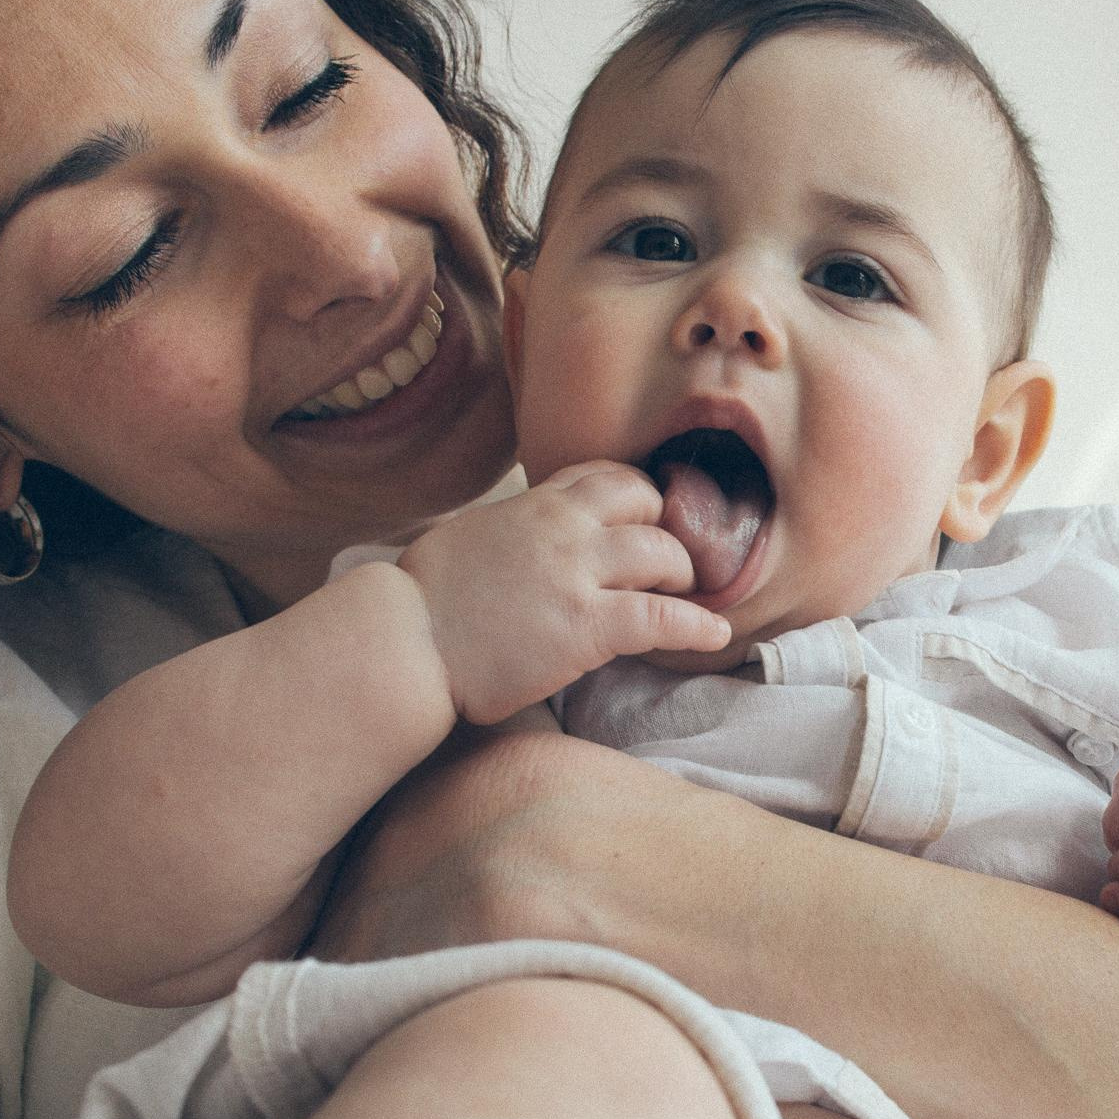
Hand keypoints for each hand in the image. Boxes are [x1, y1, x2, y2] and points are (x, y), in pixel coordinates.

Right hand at [395, 462, 731, 724]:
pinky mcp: (586, 625)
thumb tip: (518, 539)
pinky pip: (662, 618)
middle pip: (644, 504)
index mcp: (531, 505)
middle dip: (667, 529)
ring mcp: (577, 574)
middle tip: (671, 562)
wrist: (403, 642)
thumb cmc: (421, 603)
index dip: (635, 497)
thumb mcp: (467, 538)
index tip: (646, 519)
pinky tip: (715, 635)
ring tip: (686, 595)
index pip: (602, 476)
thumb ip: (508, 531)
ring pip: (661, 553)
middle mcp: (561, 528)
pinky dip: (697, 625)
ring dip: (683, 574)